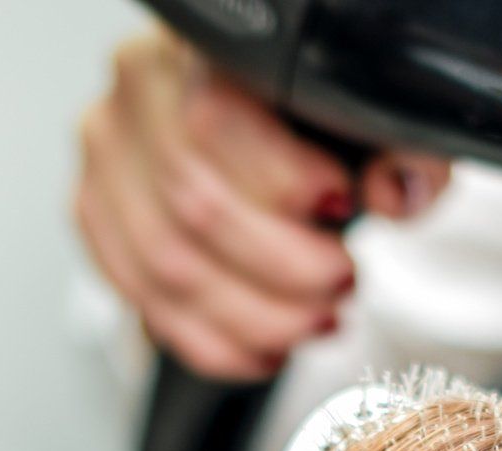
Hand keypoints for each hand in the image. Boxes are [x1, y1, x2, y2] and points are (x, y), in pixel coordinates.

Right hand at [75, 27, 450, 379]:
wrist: (266, 122)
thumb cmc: (311, 115)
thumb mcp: (373, 116)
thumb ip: (402, 147)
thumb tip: (396, 193)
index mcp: (196, 50)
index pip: (216, 121)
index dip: (284, 182)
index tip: (342, 208)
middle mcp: (137, 96)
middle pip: (195, 207)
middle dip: (286, 270)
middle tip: (342, 284)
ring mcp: (108, 159)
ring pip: (168, 267)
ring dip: (257, 318)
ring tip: (316, 322)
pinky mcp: (99, 217)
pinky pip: (145, 303)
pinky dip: (215, 344)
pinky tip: (267, 349)